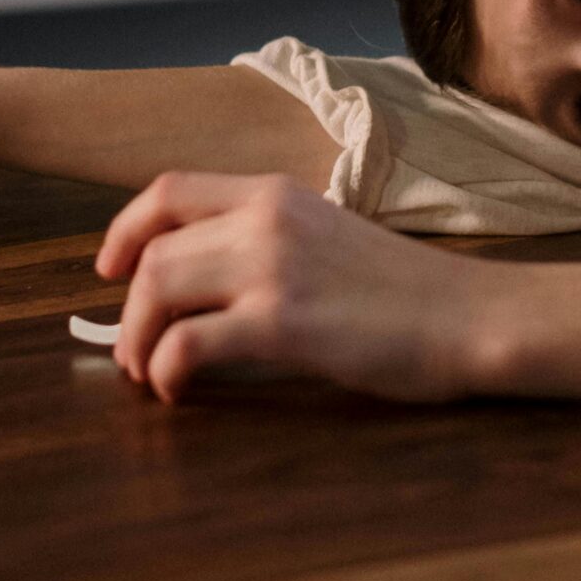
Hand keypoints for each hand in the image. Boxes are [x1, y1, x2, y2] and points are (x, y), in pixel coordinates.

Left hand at [94, 172, 483, 402]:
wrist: (472, 317)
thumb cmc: (410, 291)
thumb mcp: (330, 237)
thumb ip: (268, 246)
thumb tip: (202, 289)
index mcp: (276, 192)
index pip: (168, 190)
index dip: (124, 230)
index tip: (108, 270)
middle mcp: (266, 219)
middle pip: (154, 250)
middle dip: (127, 306)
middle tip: (130, 349)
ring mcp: (274, 267)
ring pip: (158, 290)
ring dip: (137, 340)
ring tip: (147, 374)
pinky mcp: (284, 322)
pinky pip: (189, 344)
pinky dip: (166, 370)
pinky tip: (177, 389)